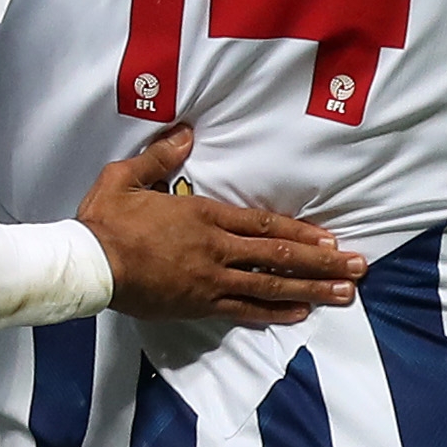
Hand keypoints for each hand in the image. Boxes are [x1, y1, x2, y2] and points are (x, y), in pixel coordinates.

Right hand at [75, 127, 363, 325]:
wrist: (88, 265)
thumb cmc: (105, 221)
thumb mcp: (127, 176)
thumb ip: (161, 155)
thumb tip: (186, 132)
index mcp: (203, 216)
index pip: (265, 224)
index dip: (302, 232)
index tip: (331, 238)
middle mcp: (216, 249)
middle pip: (279, 256)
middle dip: (323, 262)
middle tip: (358, 268)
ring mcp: (210, 280)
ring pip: (270, 285)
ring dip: (311, 289)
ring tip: (344, 294)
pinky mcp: (198, 304)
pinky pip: (244, 310)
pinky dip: (275, 312)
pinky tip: (301, 314)